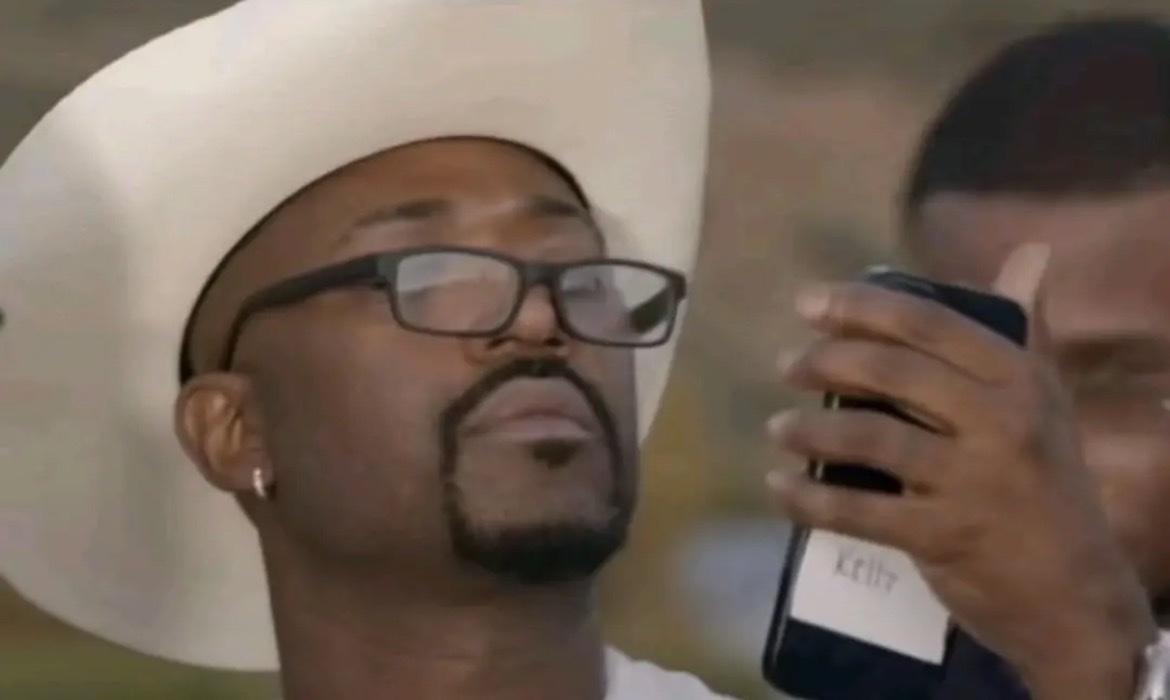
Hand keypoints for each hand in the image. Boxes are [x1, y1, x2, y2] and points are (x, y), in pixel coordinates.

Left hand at [766, 244, 1155, 698]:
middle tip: (786, 366)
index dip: (861, 307)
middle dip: (826, 362)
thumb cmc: (1047, 484)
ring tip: (777, 429)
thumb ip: (1025, 329)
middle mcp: (1001, 421)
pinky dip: (810, 499)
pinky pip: (859, 511)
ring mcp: (971, 481)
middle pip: (893, 373)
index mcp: (1018, 378)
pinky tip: (780, 488)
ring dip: (809, 431)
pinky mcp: (942, 536)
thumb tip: (1031, 253)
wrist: (1075, 594)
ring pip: (870, 438)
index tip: (807, 303)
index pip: (929, 324)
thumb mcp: (1047, 402)